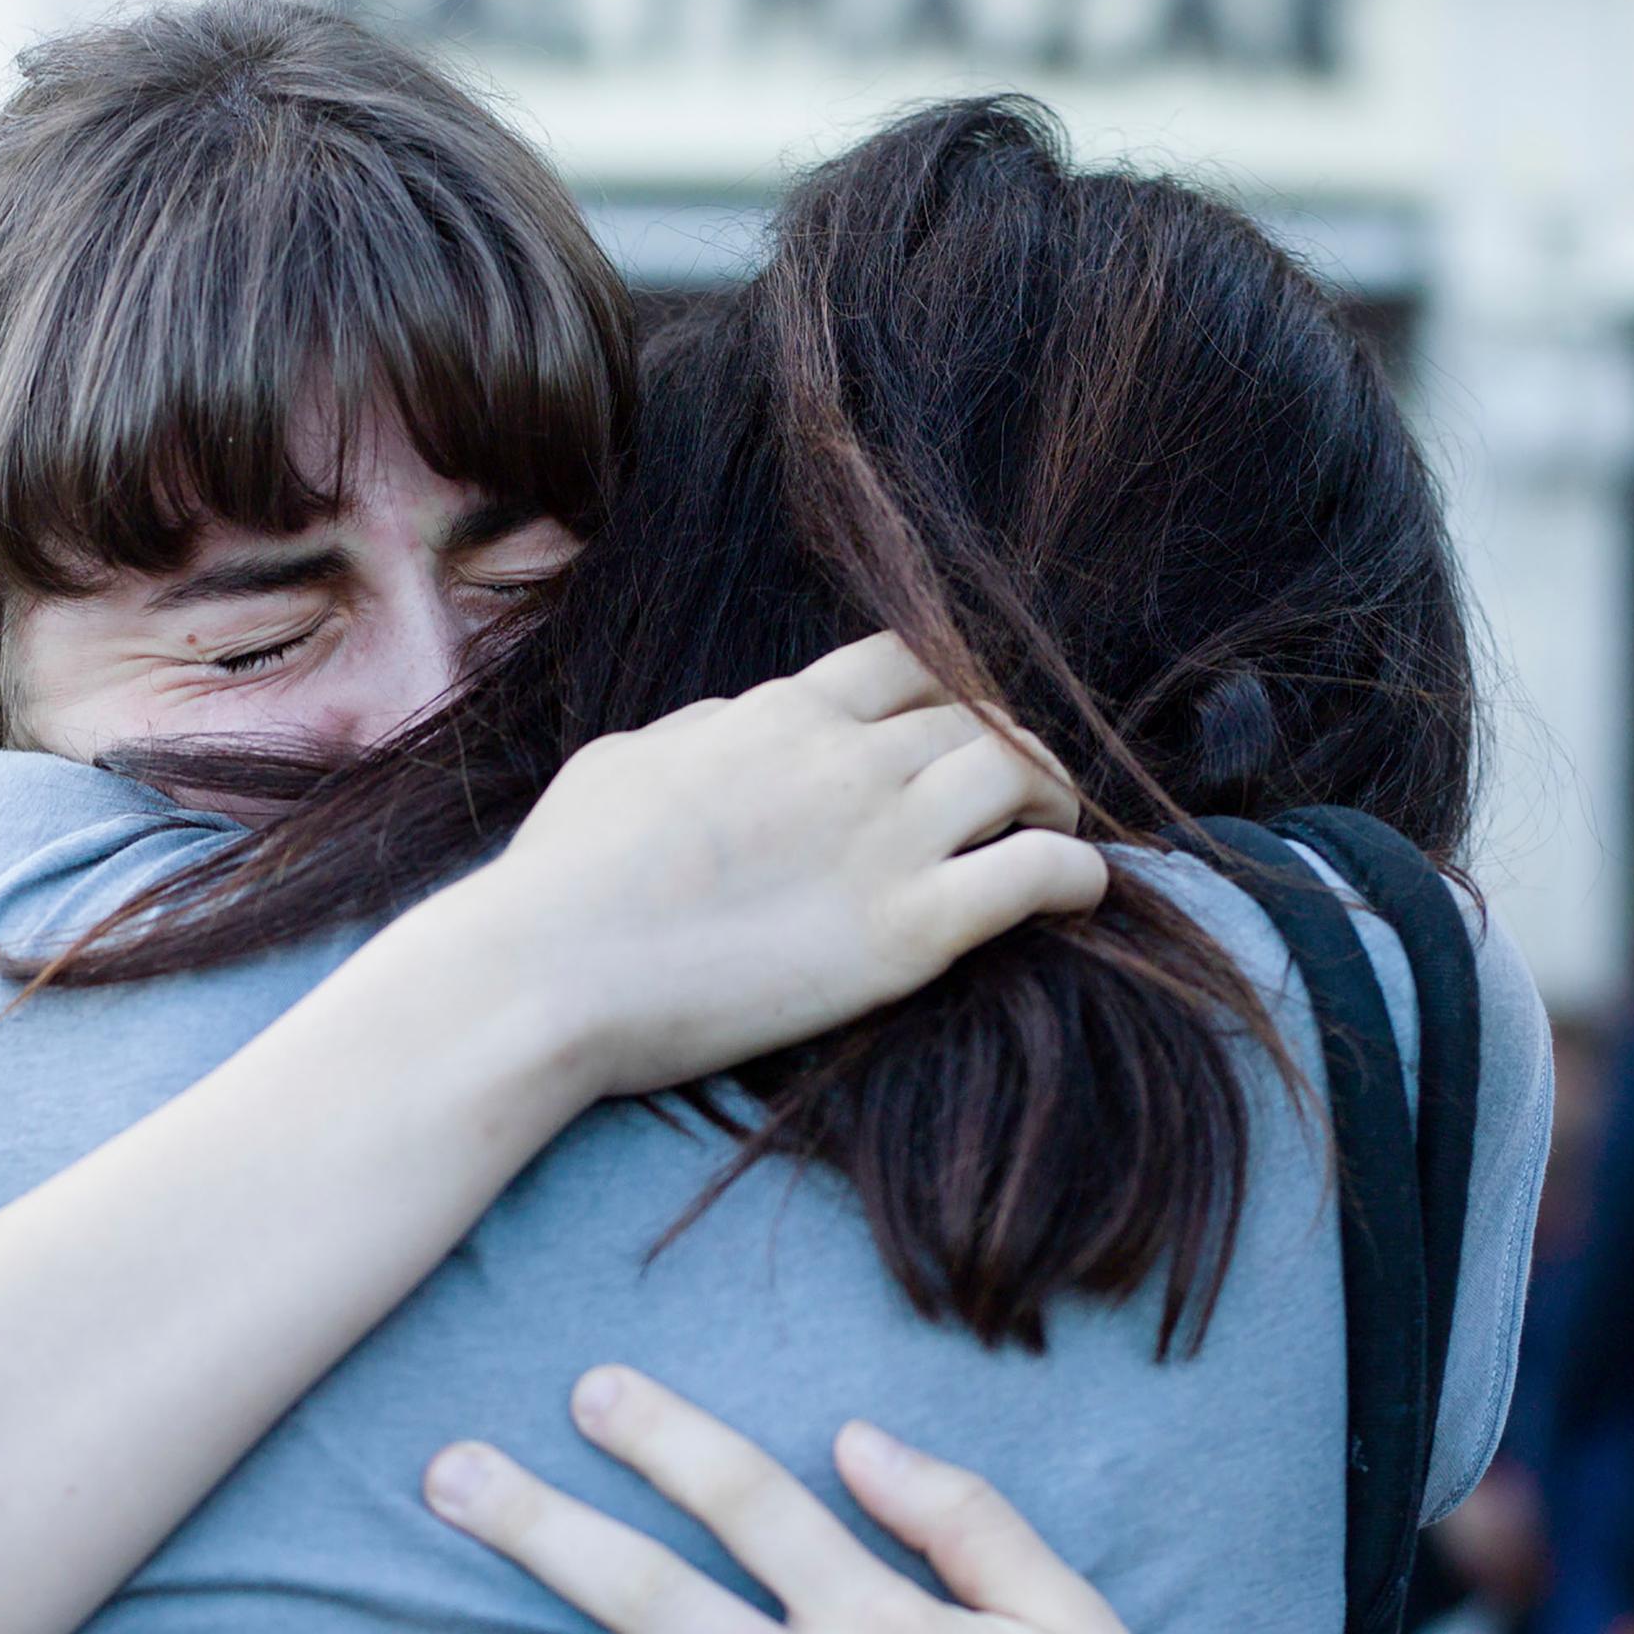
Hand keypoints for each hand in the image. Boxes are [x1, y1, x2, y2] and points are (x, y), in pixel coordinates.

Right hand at [442, 634, 1105, 1099]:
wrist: (549, 969)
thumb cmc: (561, 879)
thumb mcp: (620, 765)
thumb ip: (695, 736)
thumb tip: (731, 727)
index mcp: (779, 714)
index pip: (906, 663)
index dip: (950, 691)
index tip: (959, 729)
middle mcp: (847, 759)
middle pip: (976, 719)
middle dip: (1013, 747)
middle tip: (1025, 791)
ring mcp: (884, 840)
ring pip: (1020, 778)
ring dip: (1055, 800)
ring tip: (1057, 833)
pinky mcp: (907, 930)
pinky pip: (1035, 876)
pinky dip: (1077, 876)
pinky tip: (1084, 894)